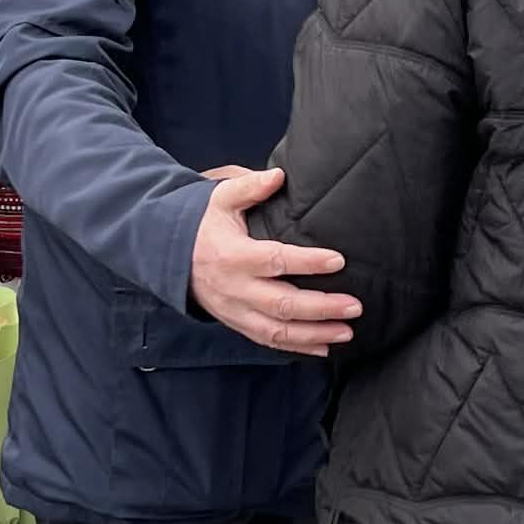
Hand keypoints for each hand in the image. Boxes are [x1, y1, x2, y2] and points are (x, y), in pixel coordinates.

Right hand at [189, 165, 360, 355]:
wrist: (168, 254)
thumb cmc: (202, 222)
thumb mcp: (220, 198)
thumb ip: (250, 186)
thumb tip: (278, 175)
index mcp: (233, 255)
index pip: (275, 261)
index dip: (308, 262)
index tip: (339, 260)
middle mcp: (235, 288)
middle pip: (281, 304)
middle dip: (321, 308)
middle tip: (355, 305)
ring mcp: (235, 310)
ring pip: (277, 331)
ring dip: (315, 334)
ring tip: (348, 331)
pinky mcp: (237, 322)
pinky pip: (268, 341)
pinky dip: (297, 347)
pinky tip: (324, 348)